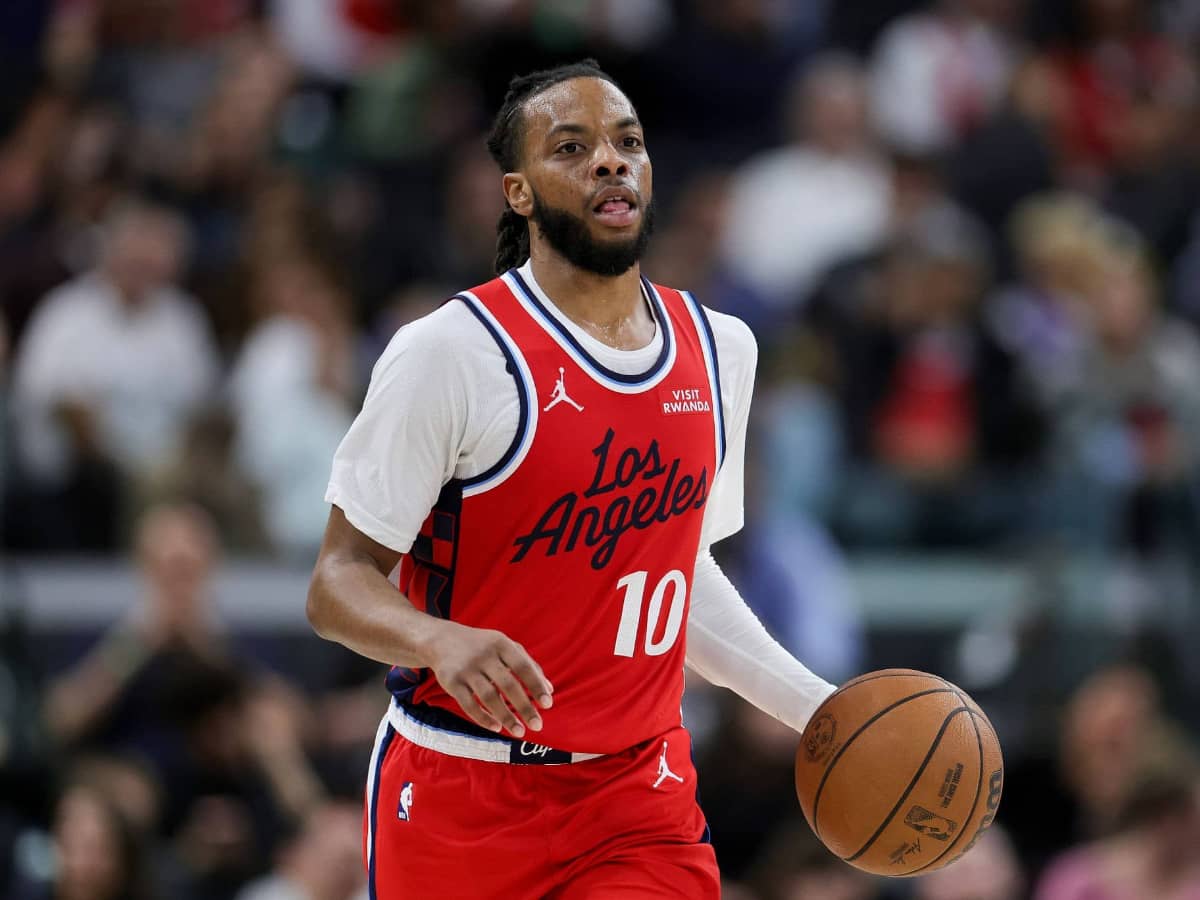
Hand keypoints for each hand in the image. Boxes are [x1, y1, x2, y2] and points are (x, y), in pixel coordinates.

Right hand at [423, 621, 553, 737]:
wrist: (441, 640)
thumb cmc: (482, 646)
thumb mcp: (505, 646)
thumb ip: (529, 665)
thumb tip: (550, 690)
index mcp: (501, 644)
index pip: (523, 666)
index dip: (536, 685)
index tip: (547, 705)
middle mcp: (484, 655)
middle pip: (508, 684)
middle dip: (524, 707)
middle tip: (537, 725)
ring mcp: (466, 669)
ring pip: (489, 697)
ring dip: (506, 717)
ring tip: (519, 732)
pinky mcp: (451, 682)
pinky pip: (468, 704)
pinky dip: (483, 718)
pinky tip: (496, 728)